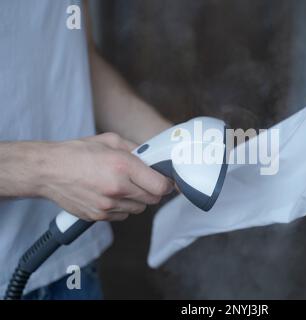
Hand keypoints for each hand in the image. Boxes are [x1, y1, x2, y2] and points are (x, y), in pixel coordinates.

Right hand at [38, 133, 172, 220]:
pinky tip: (111, 195)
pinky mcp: (99, 216)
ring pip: (139, 209)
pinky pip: (123, 216)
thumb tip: (154, 158)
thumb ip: (136, 149)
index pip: (161, 186)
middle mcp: (117, 188)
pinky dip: (123, 208)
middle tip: (144, 180)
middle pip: (153, 199)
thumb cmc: (77, 153)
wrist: (48, 170)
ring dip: (137, 199)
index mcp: (123, 166)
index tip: (166, 180)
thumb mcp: (110, 140)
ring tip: (123, 186)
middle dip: (153, 190)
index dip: (167, 184)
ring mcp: (108, 206)